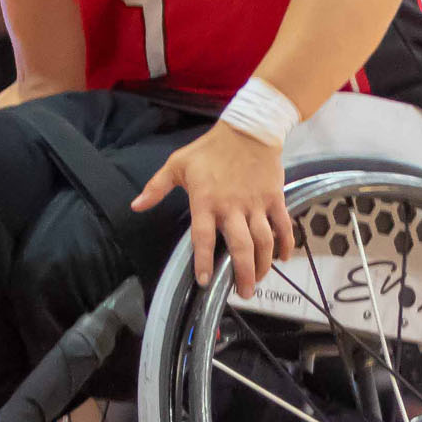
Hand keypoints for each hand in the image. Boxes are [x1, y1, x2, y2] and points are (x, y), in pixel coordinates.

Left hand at [131, 122, 294, 298]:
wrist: (249, 129)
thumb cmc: (210, 149)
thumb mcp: (177, 164)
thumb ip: (156, 187)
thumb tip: (136, 206)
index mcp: (205, 201)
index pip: (203, 237)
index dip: (204, 261)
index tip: (204, 281)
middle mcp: (232, 207)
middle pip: (240, 247)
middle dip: (243, 274)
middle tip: (244, 293)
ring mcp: (255, 204)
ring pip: (263, 241)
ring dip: (263, 264)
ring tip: (259, 280)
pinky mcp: (274, 198)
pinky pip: (283, 225)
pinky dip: (285, 243)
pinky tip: (283, 258)